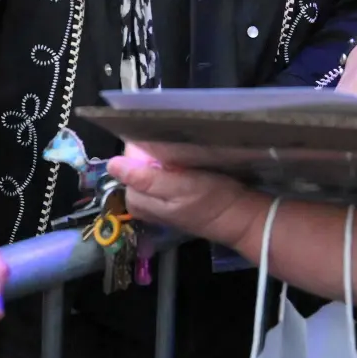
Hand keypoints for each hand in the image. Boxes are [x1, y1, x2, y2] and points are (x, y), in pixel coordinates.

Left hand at [109, 155, 264, 250]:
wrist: (243, 218)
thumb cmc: (212, 200)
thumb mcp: (179, 186)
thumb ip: (145, 178)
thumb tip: (112, 165)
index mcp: (147, 205)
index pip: (125, 175)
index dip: (133, 155)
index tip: (146, 139)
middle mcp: (152, 208)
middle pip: (136, 178)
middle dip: (143, 159)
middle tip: (160, 144)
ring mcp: (166, 207)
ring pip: (149, 180)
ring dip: (156, 164)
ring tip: (170, 152)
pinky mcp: (180, 204)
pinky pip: (164, 184)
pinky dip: (168, 171)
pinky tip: (180, 164)